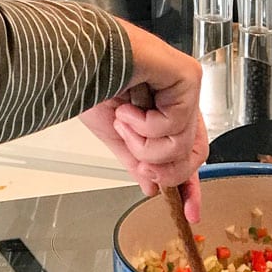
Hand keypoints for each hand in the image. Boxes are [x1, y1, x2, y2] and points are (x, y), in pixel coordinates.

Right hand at [79, 20, 207, 221]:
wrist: (77, 57)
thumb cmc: (88, 79)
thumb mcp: (113, 132)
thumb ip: (135, 158)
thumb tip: (151, 185)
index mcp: (163, 108)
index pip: (187, 153)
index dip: (190, 186)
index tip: (190, 214)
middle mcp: (179, 97)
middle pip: (194, 153)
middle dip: (165, 168)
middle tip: (141, 164)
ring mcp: (185, 86)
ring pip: (183, 144)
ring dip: (146, 144)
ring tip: (123, 123)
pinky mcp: (187, 76)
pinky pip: (177, 122)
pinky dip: (145, 125)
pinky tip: (128, 107)